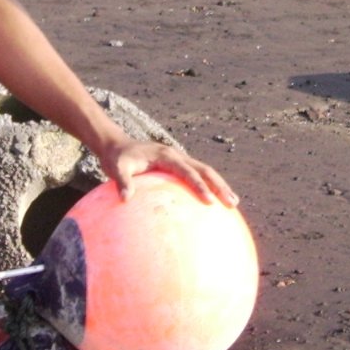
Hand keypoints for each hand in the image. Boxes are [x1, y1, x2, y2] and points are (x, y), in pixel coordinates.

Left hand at [102, 138, 238, 205]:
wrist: (117, 145)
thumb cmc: (117, 158)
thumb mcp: (116, 168)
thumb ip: (122, 182)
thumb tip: (124, 200)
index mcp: (166, 155)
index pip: (187, 171)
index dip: (199, 185)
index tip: (209, 201)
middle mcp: (177, 155)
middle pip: (205, 170)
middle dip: (220, 186)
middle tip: (232, 203)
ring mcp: (179, 160)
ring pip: (205, 171)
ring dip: (220, 186)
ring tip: (233, 203)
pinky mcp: (178, 166)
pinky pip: (197, 176)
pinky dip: (209, 186)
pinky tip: (214, 202)